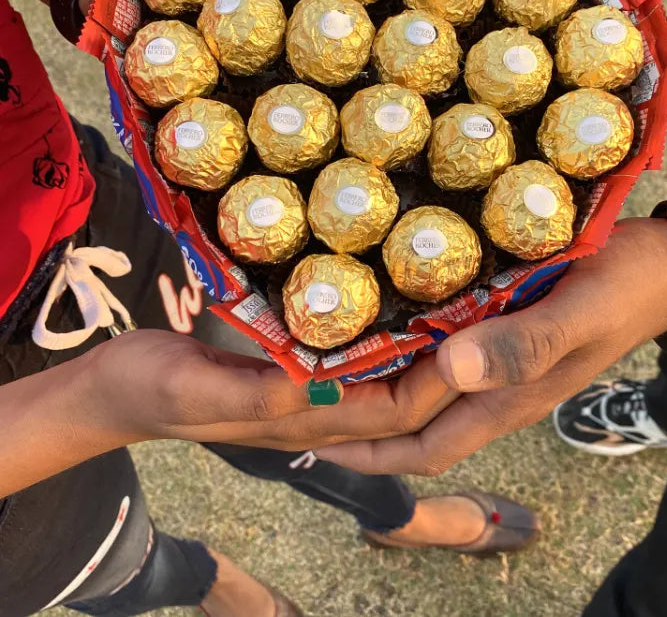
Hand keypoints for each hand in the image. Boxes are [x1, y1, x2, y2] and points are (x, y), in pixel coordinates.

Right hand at [84, 329, 458, 450]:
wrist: (117, 392)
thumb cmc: (151, 388)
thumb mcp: (193, 388)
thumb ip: (253, 394)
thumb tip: (318, 385)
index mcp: (303, 421)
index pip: (395, 414)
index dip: (439, 382)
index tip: (474, 337)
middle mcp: (319, 415)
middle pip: (405, 402)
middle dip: (448, 369)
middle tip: (482, 313)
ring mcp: (310, 398)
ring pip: (388, 387)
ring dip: (426, 359)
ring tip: (457, 310)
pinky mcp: (298, 377)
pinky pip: (360, 368)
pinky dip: (390, 347)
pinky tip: (400, 314)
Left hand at [315, 218, 666, 474]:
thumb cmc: (625, 286)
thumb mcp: (578, 313)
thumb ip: (523, 345)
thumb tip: (453, 370)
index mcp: (509, 397)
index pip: (423, 444)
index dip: (366, 447)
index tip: (307, 430)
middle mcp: (498, 389)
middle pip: (414, 428)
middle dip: (357, 424)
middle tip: (298, 400)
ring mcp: (502, 363)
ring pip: (426, 395)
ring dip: (377, 389)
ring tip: (323, 367)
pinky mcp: (505, 330)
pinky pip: (444, 358)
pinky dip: (406, 354)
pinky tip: (382, 325)